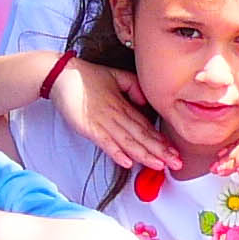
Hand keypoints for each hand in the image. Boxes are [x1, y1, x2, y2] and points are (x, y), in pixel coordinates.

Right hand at [53, 57, 176, 174]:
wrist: (62, 74)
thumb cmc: (89, 77)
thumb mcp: (116, 77)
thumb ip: (133, 87)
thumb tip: (145, 102)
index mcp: (124, 105)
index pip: (146, 126)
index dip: (161, 140)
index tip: (175, 151)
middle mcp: (116, 115)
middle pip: (141, 136)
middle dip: (160, 151)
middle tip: (176, 163)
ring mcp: (102, 122)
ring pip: (127, 141)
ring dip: (144, 155)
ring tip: (159, 165)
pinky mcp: (87, 127)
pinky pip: (104, 142)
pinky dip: (116, 152)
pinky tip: (127, 162)